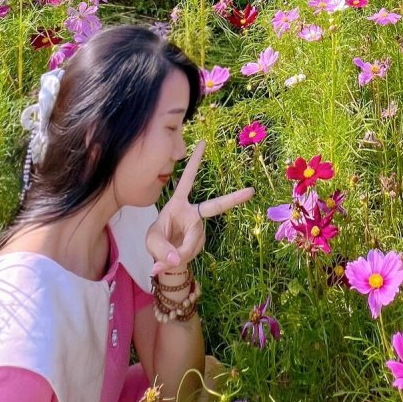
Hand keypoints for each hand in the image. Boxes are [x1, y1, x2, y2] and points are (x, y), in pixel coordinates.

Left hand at [145, 140, 253, 277]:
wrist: (166, 260)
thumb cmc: (158, 241)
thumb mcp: (151, 242)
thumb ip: (161, 249)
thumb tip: (177, 259)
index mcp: (178, 203)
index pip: (186, 179)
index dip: (194, 161)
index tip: (203, 142)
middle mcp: (192, 213)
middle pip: (214, 206)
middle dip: (234, 198)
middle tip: (251, 191)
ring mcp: (199, 228)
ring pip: (192, 241)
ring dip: (178, 252)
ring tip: (167, 256)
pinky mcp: (201, 241)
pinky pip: (191, 251)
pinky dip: (181, 258)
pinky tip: (176, 258)